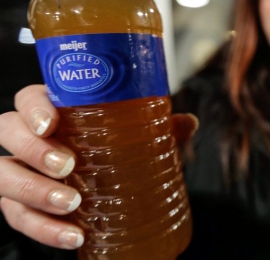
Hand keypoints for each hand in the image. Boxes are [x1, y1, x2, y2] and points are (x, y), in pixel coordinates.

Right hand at [0, 85, 197, 249]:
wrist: (100, 189)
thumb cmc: (109, 151)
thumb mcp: (134, 138)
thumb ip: (158, 128)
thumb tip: (188, 123)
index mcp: (53, 112)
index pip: (28, 97)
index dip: (34, 107)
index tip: (52, 122)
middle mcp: (27, 139)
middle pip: (8, 132)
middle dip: (33, 149)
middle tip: (67, 165)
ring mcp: (17, 171)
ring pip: (3, 176)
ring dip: (34, 191)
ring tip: (71, 203)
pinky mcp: (17, 205)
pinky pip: (17, 217)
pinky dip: (44, 229)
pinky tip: (73, 235)